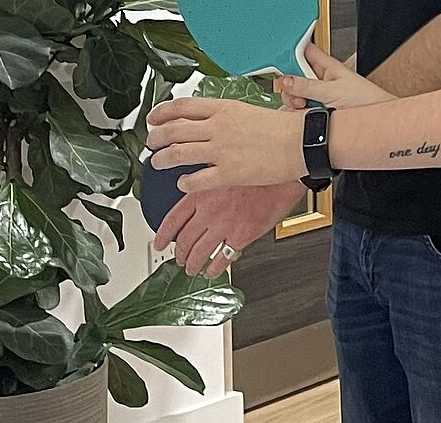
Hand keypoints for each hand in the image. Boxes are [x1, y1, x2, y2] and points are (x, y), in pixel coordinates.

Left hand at [147, 97, 303, 191]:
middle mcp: (218, 127)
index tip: (153, 118)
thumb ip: (226, 115)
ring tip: (158, 163)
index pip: (181, 107)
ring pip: (177, 154)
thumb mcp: (249, 110)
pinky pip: (196, 180)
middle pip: (173, 130)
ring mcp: (221, 150)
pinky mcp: (229, 172)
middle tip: (151, 143)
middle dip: (155, 138)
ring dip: (162, 159)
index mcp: (224, 109)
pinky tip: (183, 183)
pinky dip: (184, 182)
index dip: (161, 113)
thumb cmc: (283, 127)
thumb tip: (209, 119)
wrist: (302, 141)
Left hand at [153, 182, 307, 276]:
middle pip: (185, 240)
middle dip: (179, 254)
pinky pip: (222, 259)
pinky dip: (214, 269)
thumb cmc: (256, 170)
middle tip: (178, 259)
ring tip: (192, 268)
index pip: (172, 219)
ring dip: (193, 264)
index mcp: (201, 193)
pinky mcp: (241, 237)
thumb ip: (207, 181)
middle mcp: (209, 212)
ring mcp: (224, 226)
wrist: (282, 175)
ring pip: (200, 253)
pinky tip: (212, 271)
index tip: (159, 244)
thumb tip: (195, 187)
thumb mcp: (223, 169)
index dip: (163, 235)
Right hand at [281, 44, 394, 108]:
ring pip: (293, 95)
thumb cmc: (367, 101)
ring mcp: (317, 95)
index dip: (288, 50)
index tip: (275, 57)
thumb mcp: (334, 92)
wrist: (378, 124)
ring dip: (294, 102)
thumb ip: (309, 86)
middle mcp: (320, 79)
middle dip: (290, 86)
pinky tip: (306, 116)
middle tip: (299, 95)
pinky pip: (298, 110)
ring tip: (307, 108)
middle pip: (293, 76)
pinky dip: (298, 114)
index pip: (302, 50)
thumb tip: (286, 80)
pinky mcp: (316, 111)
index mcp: (327, 66)